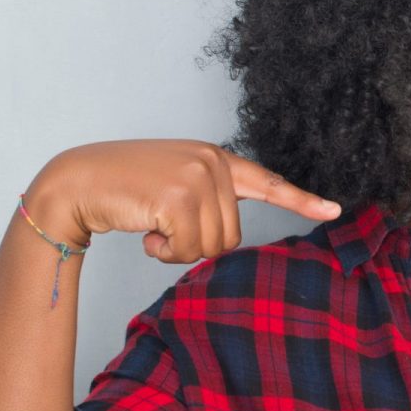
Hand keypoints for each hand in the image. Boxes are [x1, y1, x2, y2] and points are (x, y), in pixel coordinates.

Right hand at [26, 139, 342, 263]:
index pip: (266, 181)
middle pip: (232, 234)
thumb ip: (207, 201)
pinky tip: (145, 232)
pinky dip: (165, 252)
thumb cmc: (123, 189)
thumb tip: (228, 240)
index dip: (301, 200)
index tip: (334, 211)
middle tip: (164, 227)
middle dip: (197, 244)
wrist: (76, 182)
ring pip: (212, 246)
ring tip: (153, 226)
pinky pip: (188, 248)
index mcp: (215, 158)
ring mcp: (197, 177)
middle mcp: (212, 162)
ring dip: (179, 250)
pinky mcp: (179, 197)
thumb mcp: (173, 185)